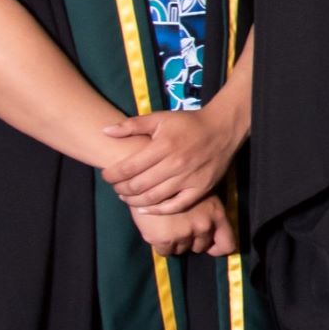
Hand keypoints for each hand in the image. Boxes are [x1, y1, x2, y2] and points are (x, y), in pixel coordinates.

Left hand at [102, 107, 238, 214]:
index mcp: (163, 146)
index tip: (107, 176)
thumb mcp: (160, 118)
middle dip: (120, 189)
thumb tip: (105, 131)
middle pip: (138, 185)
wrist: (223, 128)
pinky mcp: (201, 188)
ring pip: (154, 198)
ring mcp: (189, 178)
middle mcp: (175, 164)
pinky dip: (158, 211)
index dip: (112, 175)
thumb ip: (132, 125)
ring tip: (127, 197)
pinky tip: (146, 209)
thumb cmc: (188, 123)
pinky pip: (176, 205)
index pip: (128, 167)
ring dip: (134, 201)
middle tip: (116, 187)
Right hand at [133, 194, 235, 258]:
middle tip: (180, 228)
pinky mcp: (165, 239)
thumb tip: (208, 231)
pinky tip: (157, 231)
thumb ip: (207, 212)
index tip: (208, 246)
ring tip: (167, 227)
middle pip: (201, 247)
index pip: (227, 244)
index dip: (217, 248)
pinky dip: (161, 246)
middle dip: (191, 241)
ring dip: (176, 243)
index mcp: (216, 214)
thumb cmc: (174, 185)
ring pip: (182, 250)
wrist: (146, 181)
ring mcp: (184, 234)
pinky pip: (165, 252)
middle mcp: (204, 226)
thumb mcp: (199, 194)